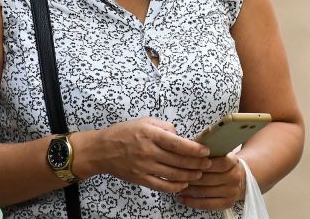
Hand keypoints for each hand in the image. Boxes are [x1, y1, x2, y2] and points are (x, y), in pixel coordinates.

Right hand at [93, 117, 211, 192]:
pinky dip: (175, 187)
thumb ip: (164, 126)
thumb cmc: (123, 133)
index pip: (177, 143)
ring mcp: (144, 166)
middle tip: (208, 164)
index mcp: (150, 134)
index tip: (205, 151)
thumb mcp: (144, 121)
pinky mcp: (140, 178)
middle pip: (179, 161)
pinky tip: (183, 184)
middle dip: (197, 164)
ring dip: (189, 175)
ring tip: (199, 174)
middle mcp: (148, 151)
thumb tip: (180, 136)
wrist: (101, 150)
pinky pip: (161, 186)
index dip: (194, 149)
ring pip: (173, 174)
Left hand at [177, 153, 245, 209]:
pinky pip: (207, 204)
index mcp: (233, 162)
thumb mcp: (219, 153)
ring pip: (205, 191)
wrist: (240, 178)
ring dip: (187, 189)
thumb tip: (185, 149)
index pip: (216, 162)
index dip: (200, 162)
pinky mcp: (227, 203)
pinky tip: (181, 198)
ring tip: (175, 185)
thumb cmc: (221, 163)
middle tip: (175, 175)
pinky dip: (192, 202)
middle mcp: (234, 177)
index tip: (185, 161)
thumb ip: (205, 151)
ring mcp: (232, 191)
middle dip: (189, 176)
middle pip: (207, 178)